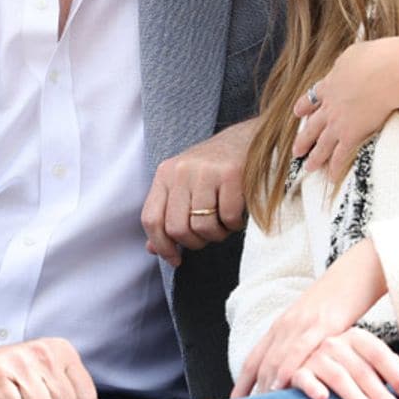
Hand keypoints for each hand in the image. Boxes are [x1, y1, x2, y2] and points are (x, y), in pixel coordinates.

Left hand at [142, 116, 256, 266]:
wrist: (247, 139)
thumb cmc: (214, 168)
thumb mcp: (184, 185)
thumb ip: (168, 213)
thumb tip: (153, 248)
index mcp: (165, 173)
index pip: (151, 219)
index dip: (161, 246)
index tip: (175, 259)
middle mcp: (182, 170)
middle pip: (177, 229)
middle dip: (195, 242)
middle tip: (208, 236)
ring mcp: (206, 171)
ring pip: (202, 227)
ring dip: (217, 235)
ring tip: (224, 224)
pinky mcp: (231, 174)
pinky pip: (228, 217)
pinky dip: (234, 225)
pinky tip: (238, 215)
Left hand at [230, 239, 388, 398]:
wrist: (356, 273)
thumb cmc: (338, 301)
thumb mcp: (313, 323)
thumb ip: (301, 345)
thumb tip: (297, 373)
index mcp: (282, 324)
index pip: (255, 358)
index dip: (243, 383)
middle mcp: (286, 324)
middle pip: (262, 363)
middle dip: (252, 391)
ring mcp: (302, 324)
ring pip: (276, 358)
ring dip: (266, 385)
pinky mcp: (321, 324)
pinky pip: (299, 349)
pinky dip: (287, 369)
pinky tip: (281, 386)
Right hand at [288, 328, 398, 398]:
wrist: (295, 363)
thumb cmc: (336, 366)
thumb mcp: (359, 360)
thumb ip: (378, 364)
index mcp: (354, 338)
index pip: (378, 353)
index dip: (395, 373)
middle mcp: (335, 344)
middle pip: (362, 368)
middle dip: (380, 392)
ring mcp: (315, 357)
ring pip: (338, 376)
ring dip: (355, 397)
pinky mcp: (295, 371)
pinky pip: (304, 378)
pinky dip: (312, 387)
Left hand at [294, 37, 398, 179]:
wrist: (384, 73)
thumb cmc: (374, 58)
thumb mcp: (354, 53)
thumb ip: (347, 62)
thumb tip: (350, 63)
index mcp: (330, 84)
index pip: (314, 97)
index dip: (305, 106)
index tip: (298, 112)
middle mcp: (330, 106)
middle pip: (312, 125)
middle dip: (303, 138)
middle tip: (296, 149)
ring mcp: (338, 122)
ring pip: (321, 143)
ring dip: (314, 156)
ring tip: (307, 167)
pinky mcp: (351, 134)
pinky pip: (340, 155)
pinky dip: (334, 167)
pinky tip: (330, 178)